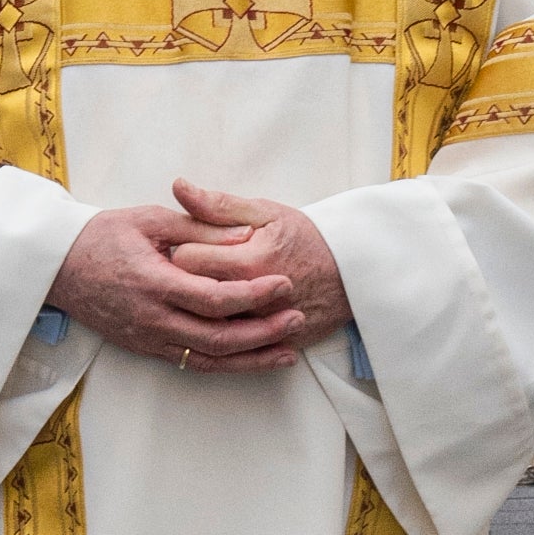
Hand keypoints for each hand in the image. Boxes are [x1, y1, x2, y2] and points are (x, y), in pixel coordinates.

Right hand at [47, 182, 344, 374]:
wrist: (57, 268)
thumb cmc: (102, 237)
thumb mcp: (149, 219)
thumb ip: (199, 227)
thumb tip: (246, 235)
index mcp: (154, 283)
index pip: (214, 298)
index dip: (254, 295)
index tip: (284, 284)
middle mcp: (153, 319)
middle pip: (219, 337)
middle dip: (264, 331)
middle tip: (297, 318)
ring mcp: (150, 339)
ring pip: (210, 359)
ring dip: (252, 357)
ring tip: (288, 349)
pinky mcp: (148, 348)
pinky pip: (195, 363)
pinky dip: (229, 364)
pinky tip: (255, 359)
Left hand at [165, 183, 349, 364]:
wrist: (353, 272)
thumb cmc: (307, 238)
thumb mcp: (266, 212)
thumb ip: (219, 205)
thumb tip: (179, 187)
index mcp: (247, 263)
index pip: (184, 259)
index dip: (184, 248)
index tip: (194, 243)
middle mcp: (252, 301)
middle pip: (191, 294)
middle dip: (189, 279)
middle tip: (205, 266)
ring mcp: (263, 328)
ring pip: (208, 323)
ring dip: (205, 307)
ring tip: (219, 287)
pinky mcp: (272, 345)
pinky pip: (233, 347)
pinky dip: (227, 330)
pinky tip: (231, 313)